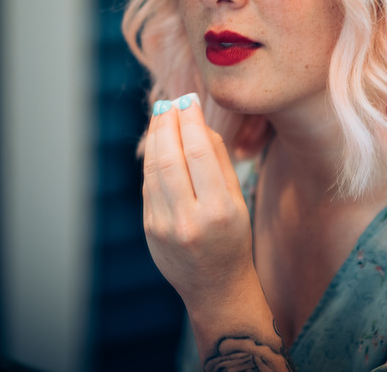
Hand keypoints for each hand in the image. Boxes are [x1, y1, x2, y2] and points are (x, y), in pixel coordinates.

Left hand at [141, 94, 255, 311]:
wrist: (216, 287)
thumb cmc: (233, 239)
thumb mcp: (237, 201)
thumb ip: (219, 161)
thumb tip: (198, 122)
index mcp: (219, 211)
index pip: (199, 153)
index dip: (191, 121)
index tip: (189, 99)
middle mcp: (189, 219)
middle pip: (170, 158)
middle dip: (168, 124)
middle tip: (170, 102)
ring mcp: (164, 227)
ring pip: (153, 170)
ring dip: (155, 138)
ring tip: (161, 116)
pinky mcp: (149, 229)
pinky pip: (149, 186)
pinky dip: (152, 160)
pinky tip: (158, 144)